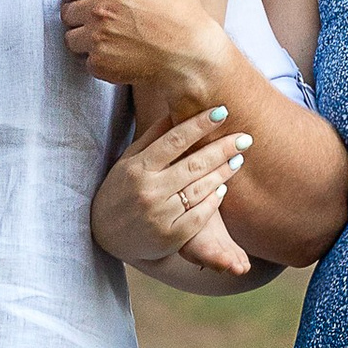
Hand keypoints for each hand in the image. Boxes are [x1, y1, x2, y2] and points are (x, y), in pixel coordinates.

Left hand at [59, 0, 221, 114]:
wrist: (191, 58)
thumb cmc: (186, 21)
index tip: (85, 2)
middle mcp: (99, 8)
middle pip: (67, 13)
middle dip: (80, 20)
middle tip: (101, 27)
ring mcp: (97, 37)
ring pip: (71, 39)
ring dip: (85, 43)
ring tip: (108, 44)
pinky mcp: (100, 62)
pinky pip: (86, 63)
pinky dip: (99, 64)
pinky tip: (118, 60)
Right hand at [92, 107, 253, 273]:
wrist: (102, 236)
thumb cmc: (119, 191)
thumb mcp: (127, 162)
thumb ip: (151, 138)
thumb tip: (174, 110)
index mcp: (138, 168)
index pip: (175, 140)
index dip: (200, 125)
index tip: (222, 112)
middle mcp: (148, 190)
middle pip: (194, 163)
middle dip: (222, 148)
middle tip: (245, 137)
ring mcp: (160, 215)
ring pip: (200, 189)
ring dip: (223, 172)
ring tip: (238, 158)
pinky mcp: (170, 237)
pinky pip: (200, 216)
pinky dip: (213, 201)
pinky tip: (223, 188)